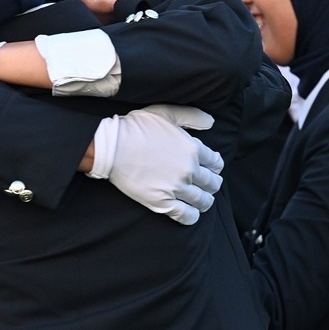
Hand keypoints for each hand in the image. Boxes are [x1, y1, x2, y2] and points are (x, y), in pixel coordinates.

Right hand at [91, 104, 222, 224]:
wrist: (112, 147)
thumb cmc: (137, 127)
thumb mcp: (166, 113)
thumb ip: (192, 116)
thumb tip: (211, 122)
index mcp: (192, 149)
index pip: (215, 163)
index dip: (215, 166)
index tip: (212, 168)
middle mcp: (189, 170)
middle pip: (212, 183)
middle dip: (212, 184)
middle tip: (208, 185)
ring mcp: (177, 188)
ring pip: (203, 201)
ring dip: (205, 201)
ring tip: (201, 200)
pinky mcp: (163, 203)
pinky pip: (186, 215)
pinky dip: (192, 216)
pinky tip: (190, 214)